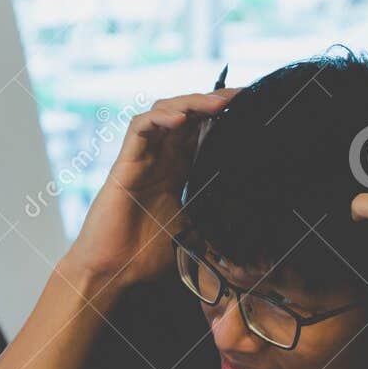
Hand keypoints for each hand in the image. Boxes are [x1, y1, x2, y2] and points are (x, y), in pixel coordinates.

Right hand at [60, 90, 237, 296]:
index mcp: (177, 171)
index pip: (201, 131)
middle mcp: (160, 159)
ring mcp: (142, 158)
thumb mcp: (196, 233)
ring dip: (191, 103)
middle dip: (213, 101)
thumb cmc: (146, 256)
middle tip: (241, 96)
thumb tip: (253, 220)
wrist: (115, 272)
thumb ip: (215, 218)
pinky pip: (140, 129)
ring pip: (164, 112)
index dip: (223, 116)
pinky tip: (181, 119)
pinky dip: (160, 118)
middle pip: (186, 114)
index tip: (251, 106)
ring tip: (218, 103)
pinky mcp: (125, 164)